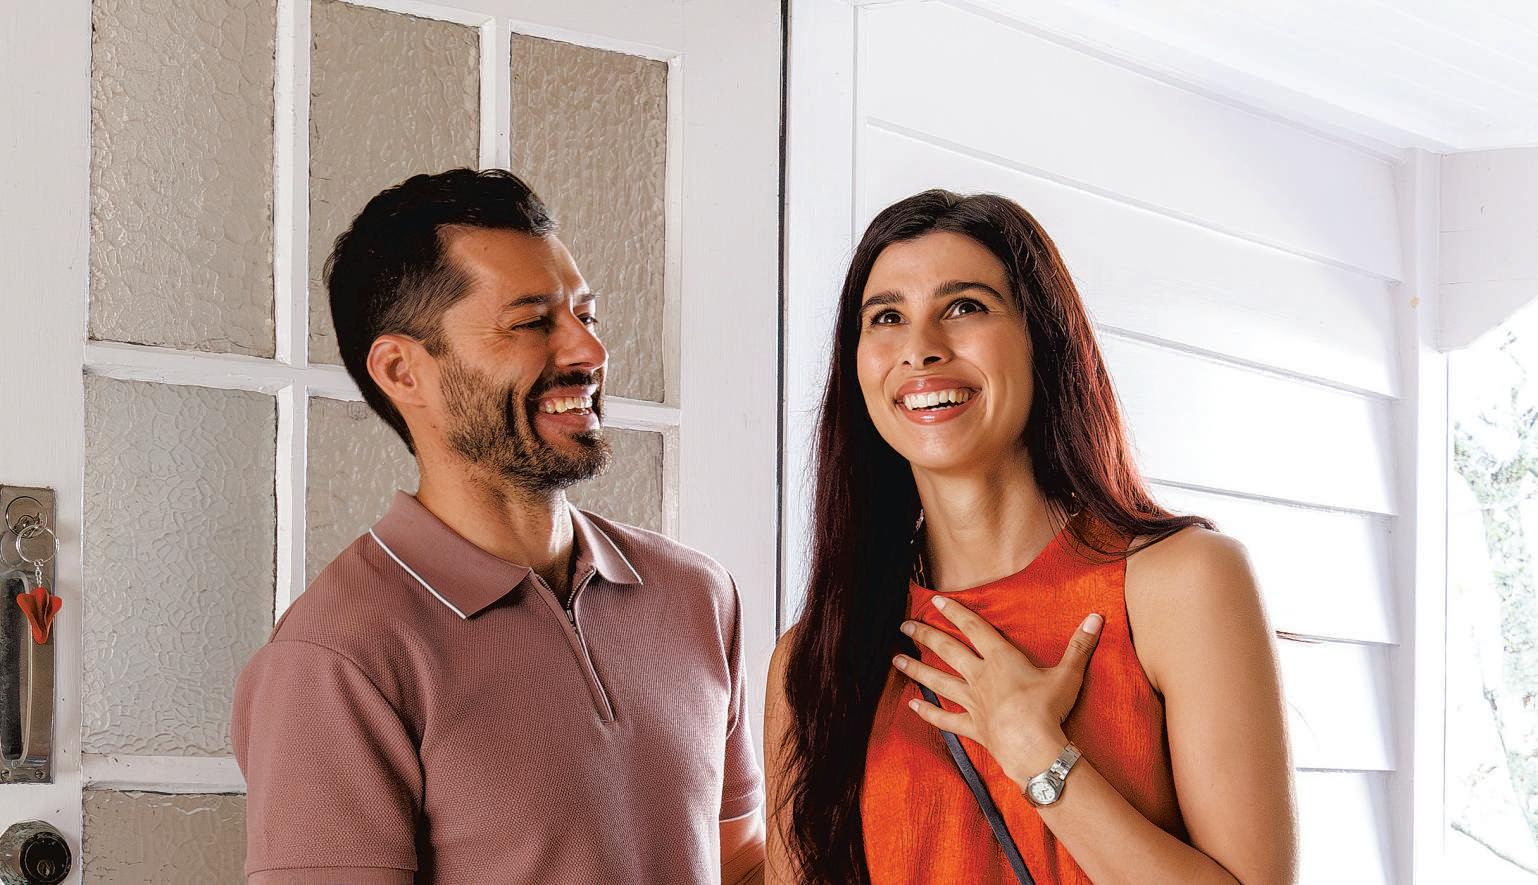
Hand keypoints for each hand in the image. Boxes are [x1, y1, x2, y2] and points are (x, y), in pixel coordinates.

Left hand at [895, 596, 1102, 785]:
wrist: (1033, 747)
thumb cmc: (1049, 709)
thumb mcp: (1068, 674)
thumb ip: (1079, 645)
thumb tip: (1097, 618)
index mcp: (1001, 659)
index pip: (974, 628)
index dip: (956, 612)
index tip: (937, 601)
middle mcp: (980, 677)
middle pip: (947, 651)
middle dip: (925, 635)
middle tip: (904, 626)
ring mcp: (972, 702)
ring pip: (938, 681)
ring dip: (916, 669)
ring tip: (896, 659)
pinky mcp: (971, 726)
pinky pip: (944, 719)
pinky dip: (927, 713)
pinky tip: (911, 706)